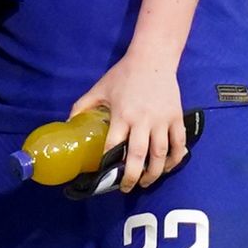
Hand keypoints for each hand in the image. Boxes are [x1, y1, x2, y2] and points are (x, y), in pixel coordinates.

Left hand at [72, 51, 186, 192]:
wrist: (153, 59)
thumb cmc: (124, 74)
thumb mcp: (100, 88)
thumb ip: (83, 106)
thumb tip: (68, 123)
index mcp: (122, 115)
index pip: (113, 145)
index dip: (108, 163)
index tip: (104, 176)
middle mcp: (143, 121)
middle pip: (138, 156)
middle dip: (132, 177)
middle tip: (126, 188)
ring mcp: (162, 121)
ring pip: (160, 155)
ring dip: (154, 173)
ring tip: (145, 182)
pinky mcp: (176, 118)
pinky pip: (179, 144)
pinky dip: (174, 159)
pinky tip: (167, 167)